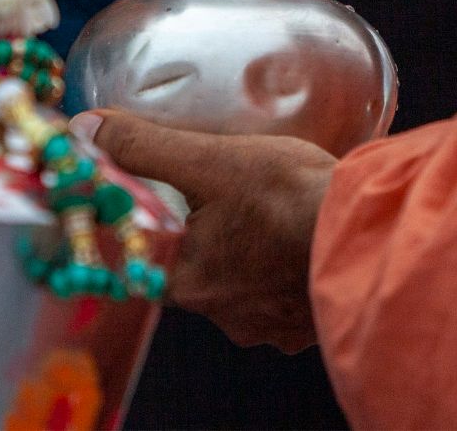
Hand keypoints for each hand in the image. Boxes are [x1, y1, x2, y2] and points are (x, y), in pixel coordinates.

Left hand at [71, 110, 333, 353]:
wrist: (372, 234)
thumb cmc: (289, 199)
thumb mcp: (209, 158)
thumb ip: (144, 146)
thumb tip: (85, 131)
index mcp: (185, 281)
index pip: (143, 257)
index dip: (147, 224)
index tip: (157, 199)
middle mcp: (222, 315)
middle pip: (193, 268)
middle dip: (201, 232)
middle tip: (220, 194)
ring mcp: (269, 325)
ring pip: (241, 282)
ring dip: (247, 251)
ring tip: (264, 211)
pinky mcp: (307, 322)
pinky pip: (282, 294)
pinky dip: (284, 266)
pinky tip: (297, 235)